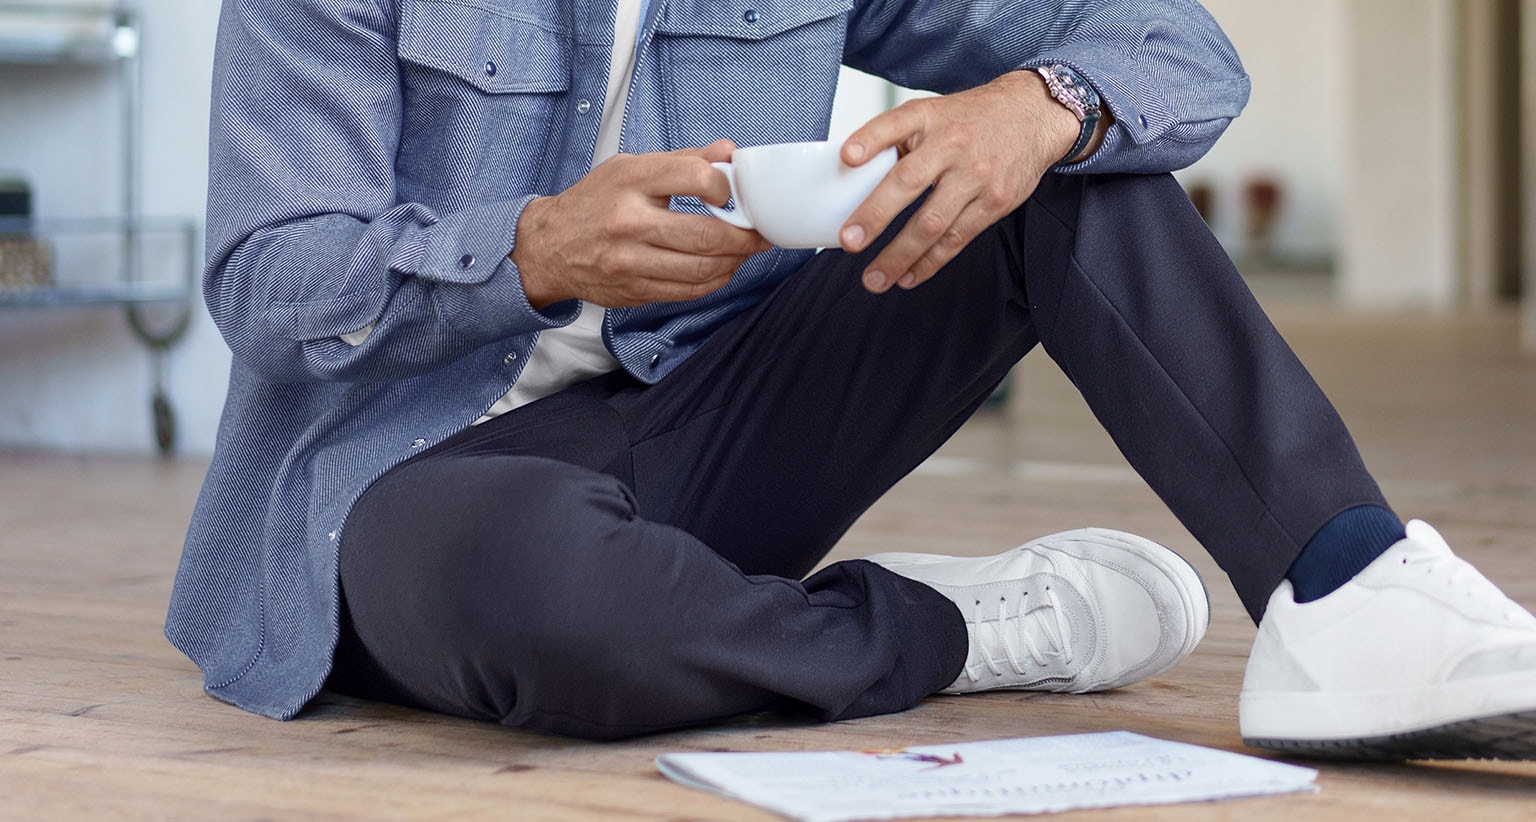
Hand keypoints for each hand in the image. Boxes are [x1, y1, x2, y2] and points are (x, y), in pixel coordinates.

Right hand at [513, 140, 771, 308]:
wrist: (548, 247)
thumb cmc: (594, 203)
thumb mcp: (630, 167)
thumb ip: (682, 160)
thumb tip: (728, 152)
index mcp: (631, 180)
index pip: (695, 177)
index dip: (725, 187)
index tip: (731, 194)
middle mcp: (629, 221)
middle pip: (706, 234)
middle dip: (744, 236)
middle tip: (759, 233)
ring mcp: (631, 261)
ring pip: (702, 269)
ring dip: (734, 262)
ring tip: (744, 252)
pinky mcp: (634, 290)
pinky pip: (688, 291)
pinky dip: (714, 281)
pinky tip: (721, 269)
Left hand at [837, 70, 1095, 293]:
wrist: (1033, 116)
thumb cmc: (970, 120)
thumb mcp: (932, 114)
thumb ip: (897, 140)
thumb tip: (851, 175)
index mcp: (929, 117)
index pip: (895, 123)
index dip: (870, 139)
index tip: (847, 158)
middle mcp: (952, 145)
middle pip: (910, 181)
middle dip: (877, 215)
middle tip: (851, 242)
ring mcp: (976, 176)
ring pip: (933, 222)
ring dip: (900, 255)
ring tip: (873, 279)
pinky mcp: (994, 202)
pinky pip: (956, 239)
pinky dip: (929, 262)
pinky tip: (907, 277)